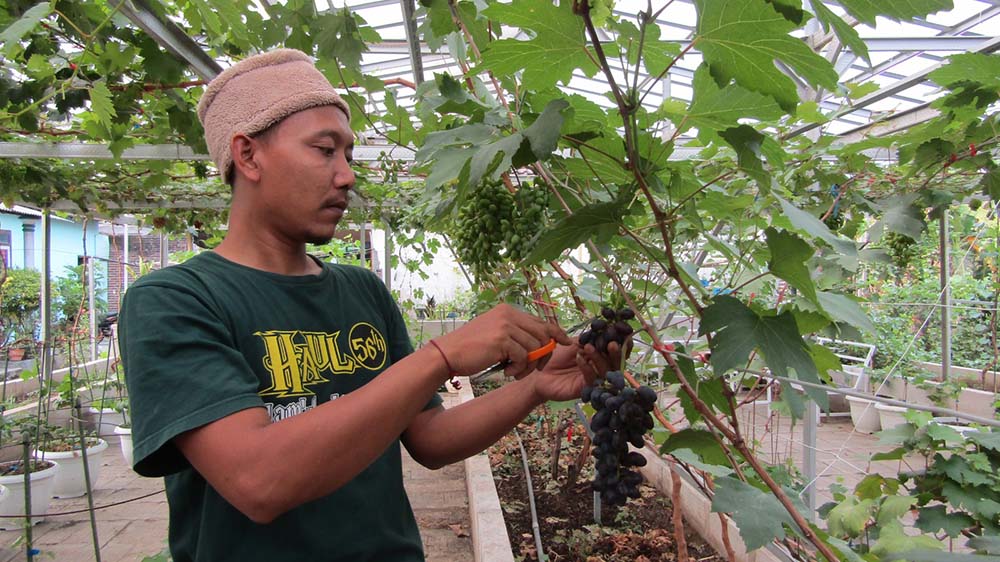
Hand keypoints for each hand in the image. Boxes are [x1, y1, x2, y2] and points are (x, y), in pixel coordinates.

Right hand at [432, 304, 572, 378]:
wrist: (448, 354)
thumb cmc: (471, 348)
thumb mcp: (496, 334)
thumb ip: (516, 334)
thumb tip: (543, 342)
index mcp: (508, 311)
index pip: (540, 321)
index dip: (556, 333)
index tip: (566, 342)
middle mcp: (508, 314)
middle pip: (542, 334)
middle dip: (543, 355)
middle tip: (535, 369)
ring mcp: (505, 326)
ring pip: (534, 347)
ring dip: (529, 365)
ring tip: (516, 372)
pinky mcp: (502, 340)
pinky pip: (524, 357)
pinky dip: (519, 369)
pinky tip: (508, 373)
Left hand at [528, 338, 624, 402]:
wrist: (539, 372)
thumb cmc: (556, 356)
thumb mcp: (574, 342)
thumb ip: (589, 338)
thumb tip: (604, 331)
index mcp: (600, 356)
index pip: (616, 351)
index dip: (623, 344)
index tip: (625, 335)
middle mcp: (600, 369)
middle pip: (615, 364)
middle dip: (616, 353)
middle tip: (612, 344)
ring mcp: (594, 380)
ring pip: (605, 372)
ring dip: (599, 358)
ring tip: (588, 347)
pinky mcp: (584, 390)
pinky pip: (591, 379)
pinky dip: (587, 367)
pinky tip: (579, 358)